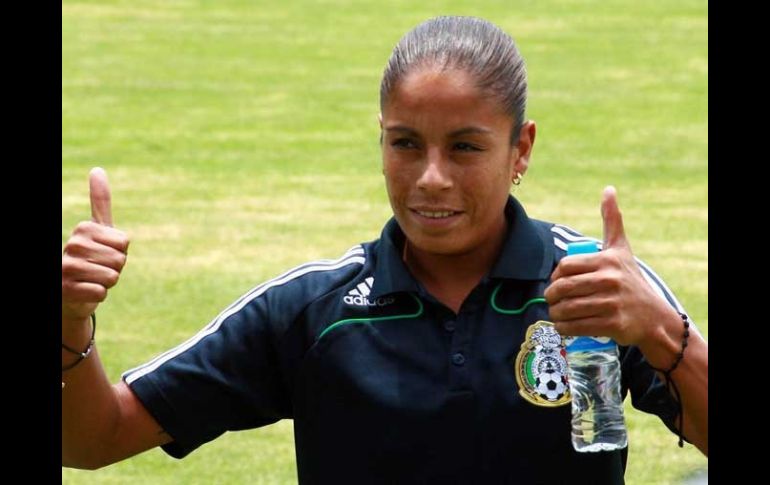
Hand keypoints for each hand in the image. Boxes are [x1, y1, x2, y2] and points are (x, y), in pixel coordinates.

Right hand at [62, 168, 129, 323]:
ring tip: (92, 279)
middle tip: (97, 268)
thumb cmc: (89, 257)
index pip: (124, 242)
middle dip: (115, 268)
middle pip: (120, 260)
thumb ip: (99, 201)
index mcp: (83, 229)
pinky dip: (99, 295)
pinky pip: (102, 292)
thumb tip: (98, 169)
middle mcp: (72, 245)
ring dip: (107, 282)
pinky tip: (85, 292)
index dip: (120, 252)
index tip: (103, 252)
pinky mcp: (66, 290)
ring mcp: (66, 268)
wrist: (69, 291)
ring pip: (112, 276)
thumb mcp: (96, 229)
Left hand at [544, 186, 672, 345]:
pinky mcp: (612, 324)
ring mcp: (611, 303)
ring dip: (555, 314)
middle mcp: (609, 280)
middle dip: (551, 297)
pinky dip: (564, 328)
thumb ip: (612, 220)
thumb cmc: (631, 280)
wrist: (653, 316)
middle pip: (562, 288)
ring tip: (557, 313)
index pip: (565, 267)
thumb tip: (608, 189)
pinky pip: (575, 326)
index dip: (555, 276)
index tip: (557, 282)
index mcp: (607, 261)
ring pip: (567, 309)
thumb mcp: (621, 249)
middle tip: (552, 301)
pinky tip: (564, 326)